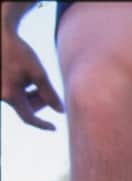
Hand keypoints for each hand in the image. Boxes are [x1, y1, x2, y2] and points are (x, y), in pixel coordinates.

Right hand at [1, 6, 63, 130]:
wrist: (1, 35)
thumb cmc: (20, 53)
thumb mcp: (39, 74)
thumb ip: (49, 94)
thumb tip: (60, 111)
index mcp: (10, 95)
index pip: (29, 118)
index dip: (42, 124)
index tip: (54, 128)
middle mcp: (1, 95)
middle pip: (26, 108)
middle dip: (39, 102)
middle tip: (49, 89)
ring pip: (21, 100)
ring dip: (33, 94)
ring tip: (37, 78)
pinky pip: (15, 92)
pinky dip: (25, 88)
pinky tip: (28, 75)